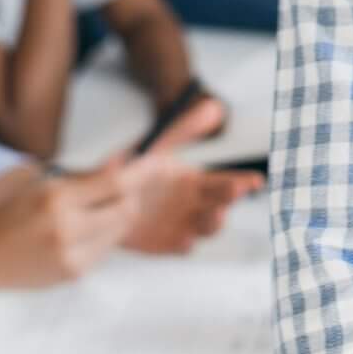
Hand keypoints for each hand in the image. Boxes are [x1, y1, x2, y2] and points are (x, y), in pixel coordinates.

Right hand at [0, 163, 132, 289]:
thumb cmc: (4, 212)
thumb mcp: (39, 181)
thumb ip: (82, 176)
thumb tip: (121, 163)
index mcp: (56, 199)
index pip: (115, 185)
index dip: (142, 172)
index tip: (159, 162)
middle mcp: (67, 230)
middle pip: (126, 210)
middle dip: (132, 195)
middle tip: (126, 185)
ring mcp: (72, 256)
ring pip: (120, 231)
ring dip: (118, 215)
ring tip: (93, 208)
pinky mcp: (74, 274)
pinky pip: (105, 249)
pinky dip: (103, 235)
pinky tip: (81, 229)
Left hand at [117, 94, 262, 254]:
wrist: (97, 198)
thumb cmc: (130, 169)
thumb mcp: (157, 147)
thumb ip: (185, 129)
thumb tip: (214, 106)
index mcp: (193, 182)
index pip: (225, 182)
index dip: (241, 182)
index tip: (255, 180)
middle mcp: (191, 206)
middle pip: (219, 204)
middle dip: (229, 200)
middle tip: (233, 194)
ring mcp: (179, 226)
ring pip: (205, 228)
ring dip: (213, 223)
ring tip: (214, 216)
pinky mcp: (163, 244)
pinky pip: (177, 247)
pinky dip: (183, 246)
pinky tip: (184, 241)